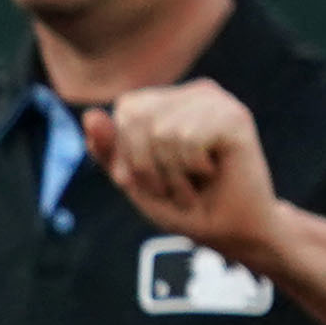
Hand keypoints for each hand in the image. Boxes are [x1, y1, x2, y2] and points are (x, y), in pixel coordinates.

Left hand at [88, 79, 280, 263]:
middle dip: (145, 164)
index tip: (150, 178)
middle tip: (171, 185)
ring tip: (191, 183)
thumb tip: (89, 115)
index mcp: (171, 100)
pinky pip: (187, 139)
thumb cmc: (182, 204)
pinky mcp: (236, 117)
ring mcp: (218, 102)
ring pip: (162, 130)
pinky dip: (191, 169)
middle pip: (138, 116)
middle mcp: (196, 93)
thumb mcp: (133, 179)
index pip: (126, 109)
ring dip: (171, 173)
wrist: (228, 231)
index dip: (128, 152)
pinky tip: (211, 174)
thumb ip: (109, 149)